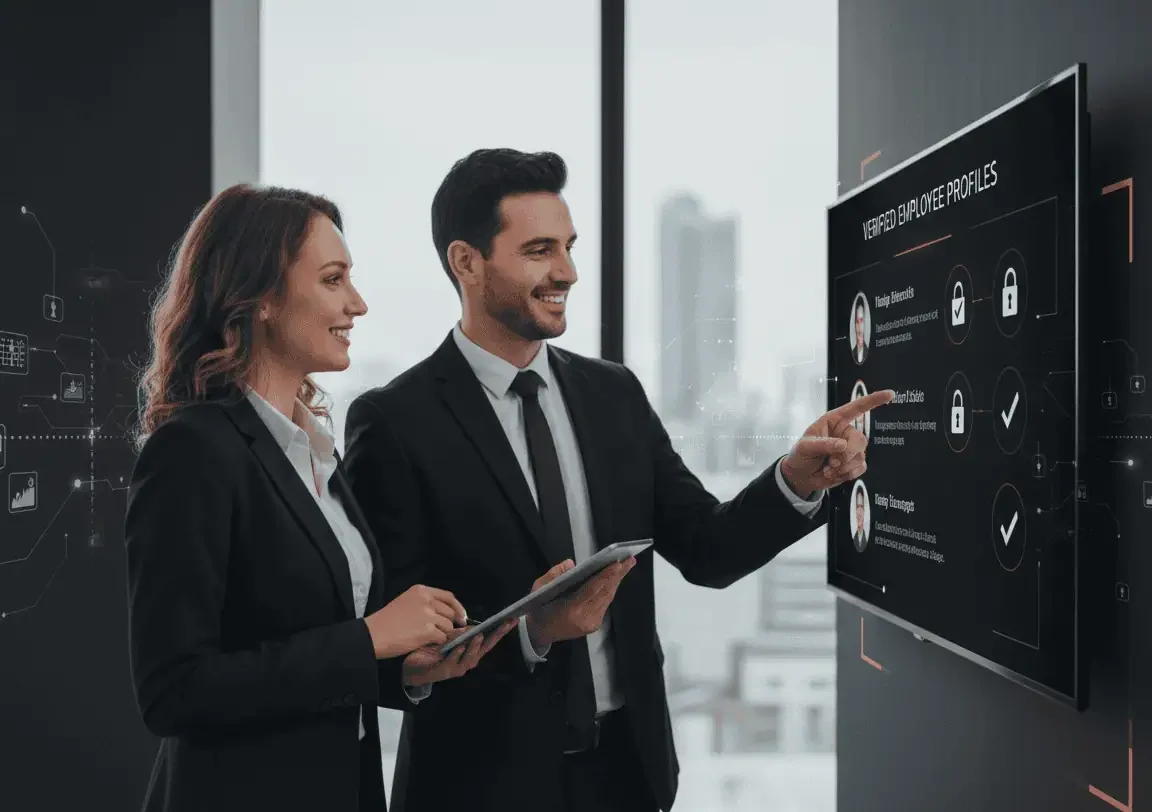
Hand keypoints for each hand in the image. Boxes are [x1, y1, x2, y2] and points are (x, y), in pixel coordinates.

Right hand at [364, 584, 466, 658]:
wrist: (373, 634)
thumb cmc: (387, 621)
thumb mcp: (406, 602)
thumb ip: (426, 604)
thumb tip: (447, 614)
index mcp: (421, 590)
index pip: (449, 596)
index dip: (458, 608)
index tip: (461, 617)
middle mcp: (426, 600)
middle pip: (450, 613)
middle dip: (448, 624)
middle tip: (438, 632)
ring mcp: (428, 615)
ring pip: (448, 626)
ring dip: (441, 634)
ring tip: (425, 637)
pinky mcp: (428, 630)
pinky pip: (442, 637)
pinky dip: (436, 642)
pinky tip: (424, 642)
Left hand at [402, 619, 517, 686]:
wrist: (412, 666)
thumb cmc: (433, 651)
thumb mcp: (449, 639)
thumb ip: (461, 634)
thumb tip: (475, 625)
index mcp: (471, 651)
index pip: (489, 640)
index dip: (501, 630)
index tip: (512, 619)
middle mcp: (468, 661)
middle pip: (485, 648)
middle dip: (496, 637)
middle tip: (505, 624)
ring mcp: (457, 668)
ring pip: (470, 658)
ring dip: (475, 647)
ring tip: (479, 635)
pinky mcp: (444, 672)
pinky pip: (452, 662)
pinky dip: (457, 655)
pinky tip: (459, 646)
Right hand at [525, 558, 634, 647]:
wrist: (539, 633)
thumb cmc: (538, 608)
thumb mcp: (538, 588)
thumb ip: (554, 575)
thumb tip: (572, 564)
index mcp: (570, 610)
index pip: (592, 590)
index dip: (606, 576)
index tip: (618, 563)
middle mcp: (585, 618)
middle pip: (604, 593)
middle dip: (618, 575)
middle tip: (629, 559)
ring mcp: (591, 623)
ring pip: (607, 598)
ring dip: (617, 581)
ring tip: (627, 564)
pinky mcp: (594, 625)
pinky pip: (605, 603)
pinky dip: (610, 589)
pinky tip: (615, 578)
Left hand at [780, 389, 894, 497]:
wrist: (801, 476)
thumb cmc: (801, 455)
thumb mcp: (805, 447)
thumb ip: (823, 444)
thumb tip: (843, 445)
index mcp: (834, 421)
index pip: (856, 408)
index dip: (874, 400)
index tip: (890, 394)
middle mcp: (845, 432)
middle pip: (860, 440)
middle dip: (847, 454)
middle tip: (832, 462)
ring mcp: (851, 448)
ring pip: (860, 456)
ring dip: (844, 466)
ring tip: (828, 469)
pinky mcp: (854, 463)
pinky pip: (861, 467)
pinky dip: (848, 473)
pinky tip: (835, 474)